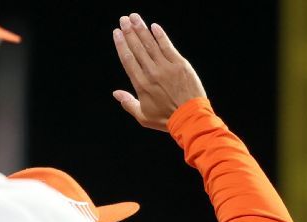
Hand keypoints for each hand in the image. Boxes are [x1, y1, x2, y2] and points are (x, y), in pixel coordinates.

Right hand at [111, 13, 205, 131]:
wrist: (190, 118)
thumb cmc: (166, 119)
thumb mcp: (143, 116)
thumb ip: (128, 103)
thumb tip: (115, 93)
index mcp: (141, 85)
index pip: (128, 59)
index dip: (121, 44)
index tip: (117, 32)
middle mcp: (152, 73)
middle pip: (137, 48)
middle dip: (129, 32)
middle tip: (123, 19)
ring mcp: (166, 67)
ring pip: (151, 44)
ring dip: (142, 29)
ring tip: (134, 17)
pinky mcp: (180, 65)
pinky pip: (168, 46)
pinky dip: (160, 36)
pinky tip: (154, 26)